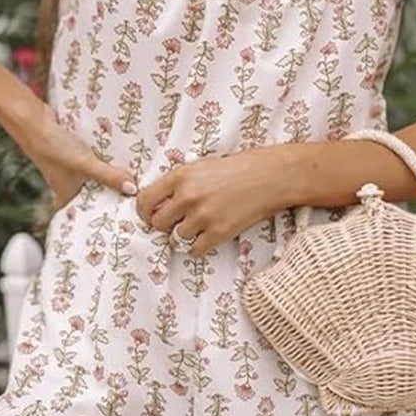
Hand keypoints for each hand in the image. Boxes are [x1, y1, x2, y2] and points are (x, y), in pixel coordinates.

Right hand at [21, 103, 136, 210]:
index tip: (132, 211)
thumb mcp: (84, 164)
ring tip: (138, 175)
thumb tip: (133, 190)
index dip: (110, 212)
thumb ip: (108, 176)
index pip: (92, 212)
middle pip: (100, 192)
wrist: (33, 120)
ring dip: (114, 172)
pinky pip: (97, 160)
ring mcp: (74, 169)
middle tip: (141, 192)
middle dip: (117, 190)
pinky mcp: (77, 154)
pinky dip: (108, 158)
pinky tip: (125, 156)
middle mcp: (70, 185)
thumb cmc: (53, 148)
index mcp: (68, 196)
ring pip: (99, 174)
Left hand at [134, 145, 294, 256]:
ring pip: (176, 238)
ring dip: (184, 235)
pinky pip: (195, 250)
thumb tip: (158, 201)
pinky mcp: (219, 232)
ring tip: (198, 226)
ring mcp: (203, 216)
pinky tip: (208, 235)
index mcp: (180, 176)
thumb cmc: (239, 168)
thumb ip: (179, 182)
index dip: (144, 212)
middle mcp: (188, 196)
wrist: (271, 176)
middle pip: (158, 223)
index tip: (151, 215)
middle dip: (165, 225)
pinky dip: (199, 246)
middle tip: (177, 221)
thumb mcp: (202, 166)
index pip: (144, 201)